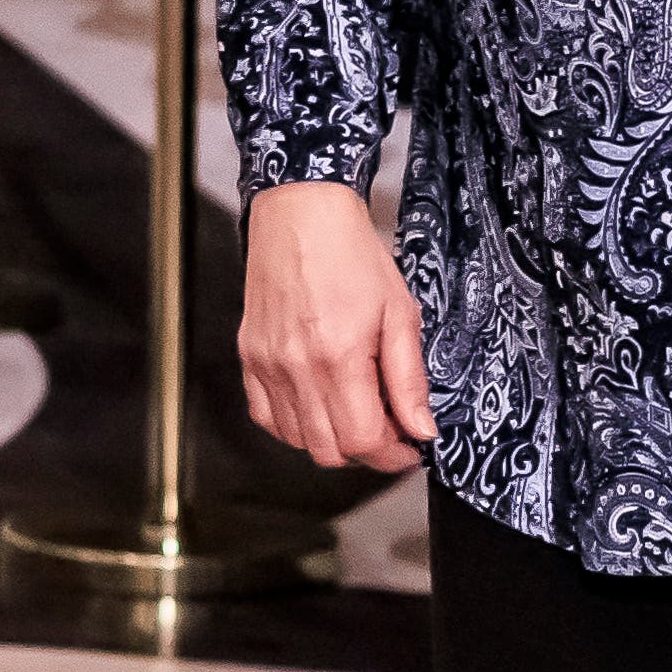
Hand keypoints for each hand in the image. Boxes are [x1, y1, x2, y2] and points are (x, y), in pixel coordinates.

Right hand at [237, 180, 429, 475]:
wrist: (301, 217)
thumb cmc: (351, 256)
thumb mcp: (400, 314)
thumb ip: (408, 379)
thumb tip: (422, 429)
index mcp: (338, 357)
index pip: (363, 440)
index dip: (393, 455)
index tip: (410, 448)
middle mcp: (296, 368)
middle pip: (329, 450)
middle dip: (367, 452)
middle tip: (390, 432)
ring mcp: (266, 366)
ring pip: (297, 441)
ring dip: (332, 441)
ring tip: (356, 414)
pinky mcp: (249, 359)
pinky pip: (267, 418)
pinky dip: (295, 426)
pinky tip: (318, 406)